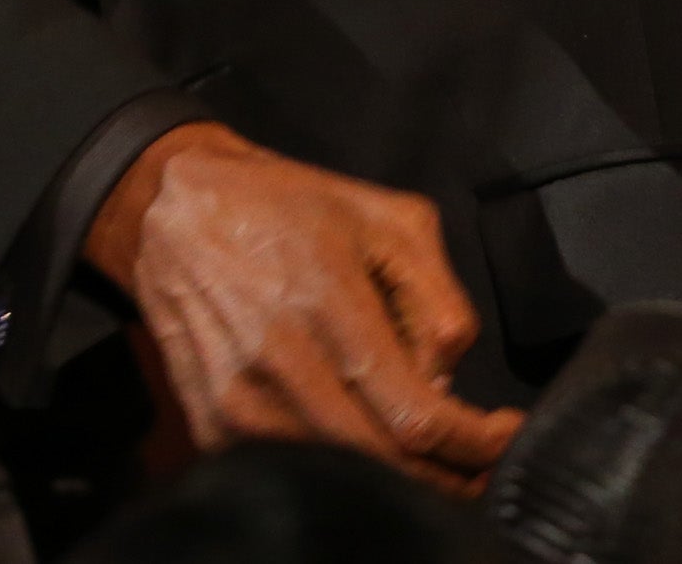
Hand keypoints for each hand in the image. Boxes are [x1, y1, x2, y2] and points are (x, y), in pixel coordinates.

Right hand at [87, 123, 519, 492]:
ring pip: (340, 474)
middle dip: (448, 473)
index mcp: (330, 303)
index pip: (415, 417)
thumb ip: (436, 294)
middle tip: (480, 459)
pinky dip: (338, 465)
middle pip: (384, 464)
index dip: (474, 443)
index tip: (506, 437)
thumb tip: (448, 377)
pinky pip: (291, 468)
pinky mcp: (213, 426)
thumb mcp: (386, 218)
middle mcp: (282, 363)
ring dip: (397, 474)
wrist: (175, 212)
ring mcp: (241, 404)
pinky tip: (359, 432)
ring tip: (424, 444)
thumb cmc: (288, 208)